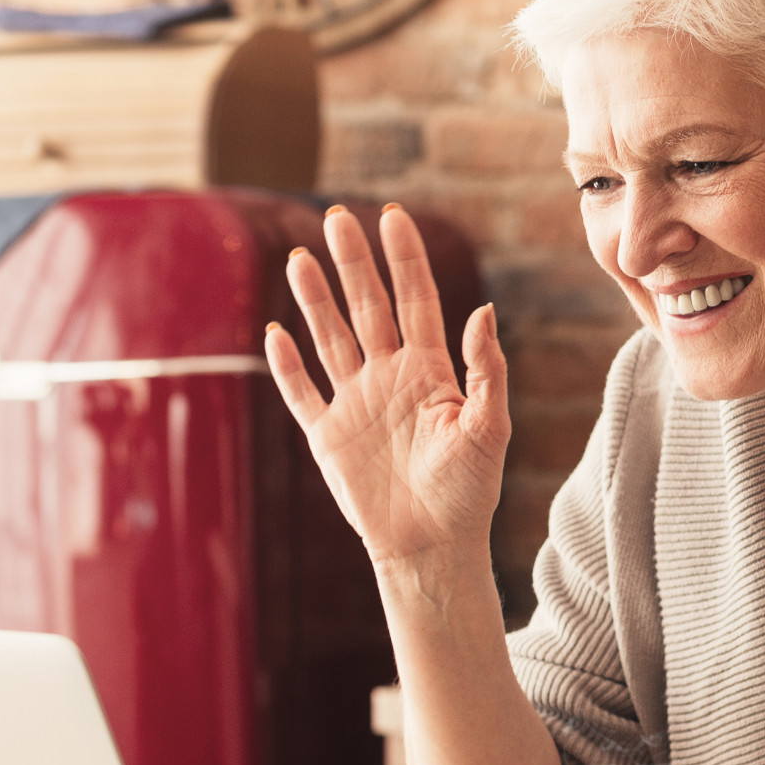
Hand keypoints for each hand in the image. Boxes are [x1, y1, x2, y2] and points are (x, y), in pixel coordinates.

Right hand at [266, 206, 508, 570]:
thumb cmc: (470, 492)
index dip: (404, 259)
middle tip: (337, 217)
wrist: (433, 547)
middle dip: (353, 263)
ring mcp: (355, 404)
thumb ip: (486, 371)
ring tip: (300, 258)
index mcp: (430, 371)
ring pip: (330, 338)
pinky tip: (274, 334)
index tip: (393, 218)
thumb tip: (482, 311)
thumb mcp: (490, 429)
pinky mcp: (328, 437)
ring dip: (315, 300)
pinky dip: (286, 366)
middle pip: (367, 307)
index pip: (415, 300)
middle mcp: (389, 377)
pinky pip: (301, 394)